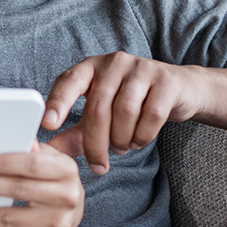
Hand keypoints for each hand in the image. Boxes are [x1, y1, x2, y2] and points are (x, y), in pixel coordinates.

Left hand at [0, 142, 82, 226]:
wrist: (63, 215)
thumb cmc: (46, 179)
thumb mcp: (43, 159)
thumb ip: (26, 147)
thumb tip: (9, 133)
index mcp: (67, 169)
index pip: (30, 163)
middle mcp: (68, 197)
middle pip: (17, 190)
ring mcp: (58, 223)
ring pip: (7, 219)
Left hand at [42, 51, 203, 174]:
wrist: (179, 89)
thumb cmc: (132, 102)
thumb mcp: (101, 115)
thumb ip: (76, 133)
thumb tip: (50, 153)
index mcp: (92, 67)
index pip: (69, 81)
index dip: (58, 102)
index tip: (48, 124)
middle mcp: (115, 62)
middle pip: (98, 106)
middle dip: (96, 142)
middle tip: (98, 164)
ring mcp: (142, 68)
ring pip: (124, 111)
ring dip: (121, 139)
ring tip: (121, 147)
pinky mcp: (166, 81)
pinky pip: (151, 115)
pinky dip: (142, 136)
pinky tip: (138, 140)